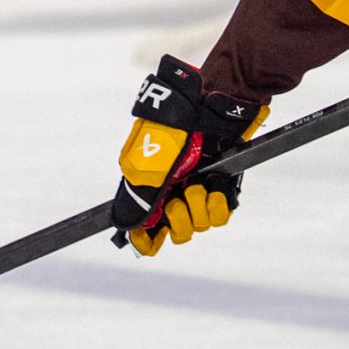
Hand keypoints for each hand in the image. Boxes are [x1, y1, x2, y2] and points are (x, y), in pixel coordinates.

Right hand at [109, 56, 266, 255]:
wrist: (211, 108)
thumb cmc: (177, 128)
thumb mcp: (150, 162)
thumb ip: (139, 196)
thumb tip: (127, 226)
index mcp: (150, 187)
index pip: (145, 227)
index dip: (145, 239)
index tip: (147, 240)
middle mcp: (173, 192)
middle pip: (174, 231)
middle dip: (177, 219)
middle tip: (178, 198)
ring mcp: (198, 191)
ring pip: (198, 225)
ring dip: (198, 207)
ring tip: (198, 184)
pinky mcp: (221, 187)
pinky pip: (220, 215)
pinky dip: (217, 203)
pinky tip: (214, 185)